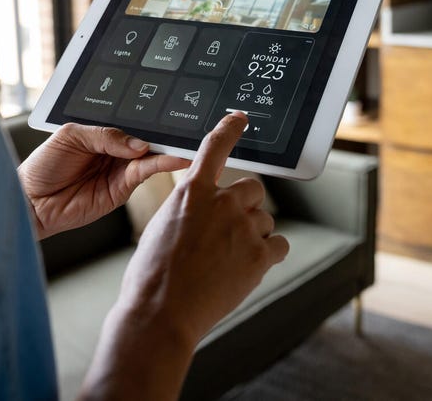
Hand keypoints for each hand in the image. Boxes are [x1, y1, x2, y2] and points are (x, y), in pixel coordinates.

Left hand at [18, 124, 189, 238]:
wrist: (30, 200)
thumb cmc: (43, 165)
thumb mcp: (71, 136)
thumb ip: (105, 135)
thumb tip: (139, 144)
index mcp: (103, 134)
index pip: (131, 123)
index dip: (148, 118)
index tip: (169, 110)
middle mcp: (115, 152)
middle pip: (146, 139)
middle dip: (165, 133)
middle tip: (186, 126)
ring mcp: (120, 171)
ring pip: (151, 156)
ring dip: (169, 150)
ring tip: (186, 143)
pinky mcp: (121, 190)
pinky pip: (144, 173)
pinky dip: (161, 165)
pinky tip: (173, 158)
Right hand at [79, 112, 289, 400]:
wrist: (160, 312)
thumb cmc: (152, 275)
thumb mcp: (161, 227)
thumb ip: (189, 209)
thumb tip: (208, 211)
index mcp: (191, 192)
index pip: (215, 149)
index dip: (230, 130)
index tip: (240, 119)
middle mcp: (222, 203)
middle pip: (253, 189)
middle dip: (245, 205)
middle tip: (228, 232)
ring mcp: (244, 228)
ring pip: (265, 219)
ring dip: (253, 234)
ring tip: (227, 260)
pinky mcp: (260, 256)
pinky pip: (279, 245)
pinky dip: (268, 255)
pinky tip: (246, 268)